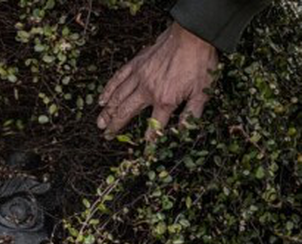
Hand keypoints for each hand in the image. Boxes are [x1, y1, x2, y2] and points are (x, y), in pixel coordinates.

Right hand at [97, 22, 218, 140]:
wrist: (192, 35)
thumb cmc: (199, 63)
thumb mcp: (203, 92)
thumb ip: (191, 115)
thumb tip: (184, 132)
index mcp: (165, 100)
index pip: (155, 126)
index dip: (149, 140)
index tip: (144, 149)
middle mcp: (148, 91)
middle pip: (126, 112)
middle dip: (115, 126)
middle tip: (106, 135)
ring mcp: (139, 77)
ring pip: (118, 97)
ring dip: (107, 112)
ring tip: (100, 123)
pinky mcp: (136, 64)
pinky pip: (118, 79)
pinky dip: (108, 90)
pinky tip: (102, 99)